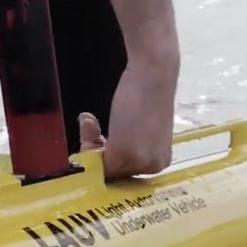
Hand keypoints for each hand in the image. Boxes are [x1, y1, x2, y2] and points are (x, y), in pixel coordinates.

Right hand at [77, 55, 178, 178]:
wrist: (153, 73)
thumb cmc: (147, 92)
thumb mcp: (139, 129)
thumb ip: (129, 146)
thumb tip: (104, 157)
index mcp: (160, 161)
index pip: (127, 172)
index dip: (107, 155)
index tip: (99, 136)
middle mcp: (153, 166)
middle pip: (114, 173)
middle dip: (97, 151)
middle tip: (91, 126)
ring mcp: (138, 162)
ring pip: (104, 169)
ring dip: (90, 144)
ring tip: (89, 122)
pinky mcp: (123, 154)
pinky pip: (96, 162)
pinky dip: (86, 142)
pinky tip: (88, 120)